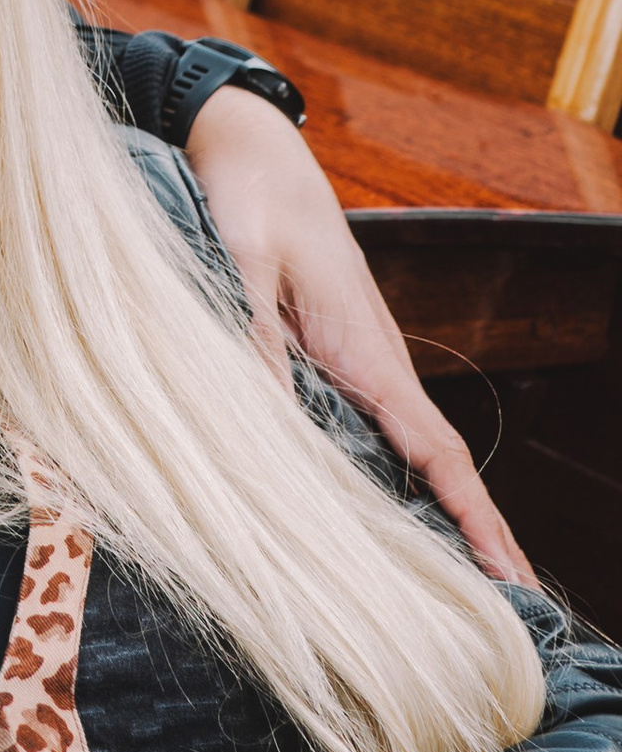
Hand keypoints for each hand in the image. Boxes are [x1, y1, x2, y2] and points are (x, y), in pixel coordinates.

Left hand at [185, 84, 532, 581]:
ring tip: (463, 586)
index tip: (511, 574)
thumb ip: (252, 332)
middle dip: (475, 532)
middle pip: (438, 463)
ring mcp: (357, 359)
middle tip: (509, 611)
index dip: (473, 513)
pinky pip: (376, 425)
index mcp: (366, 346)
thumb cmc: (247, 193)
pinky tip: (392, 511)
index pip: (435, 448)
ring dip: (442, 509)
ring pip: (410, 450)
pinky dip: (401, 473)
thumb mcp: (240, 256)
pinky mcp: (332, 350)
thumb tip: (266, 420)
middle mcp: (373, 361)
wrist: (249, 141)